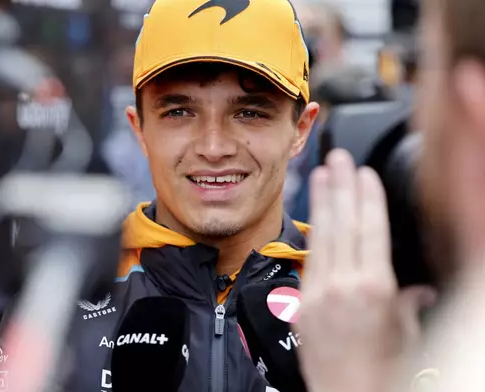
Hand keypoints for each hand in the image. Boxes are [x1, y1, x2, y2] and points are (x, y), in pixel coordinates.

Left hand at [296, 149, 434, 391]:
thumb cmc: (382, 369)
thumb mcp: (407, 332)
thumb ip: (410, 303)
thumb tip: (419, 291)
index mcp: (376, 287)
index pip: (370, 229)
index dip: (366, 197)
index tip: (362, 173)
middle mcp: (344, 283)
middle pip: (342, 224)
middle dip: (340, 186)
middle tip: (335, 157)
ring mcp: (319, 290)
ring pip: (321, 236)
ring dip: (321, 201)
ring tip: (320, 173)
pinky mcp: (303, 301)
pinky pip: (310, 260)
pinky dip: (313, 234)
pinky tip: (313, 215)